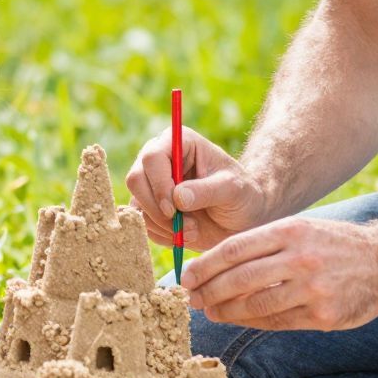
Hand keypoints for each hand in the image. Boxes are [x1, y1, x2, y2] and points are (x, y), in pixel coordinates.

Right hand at [126, 125, 270, 251]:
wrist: (241, 218)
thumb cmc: (242, 196)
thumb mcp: (233, 190)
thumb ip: (207, 191)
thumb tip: (177, 197)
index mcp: (179, 142)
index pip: (152, 157)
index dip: (158, 184)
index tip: (174, 209)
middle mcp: (159, 159)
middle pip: (135, 179)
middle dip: (157, 209)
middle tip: (183, 227)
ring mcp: (151, 183)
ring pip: (136, 204)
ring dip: (163, 225)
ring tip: (193, 230)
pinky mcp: (148, 206)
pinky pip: (142, 223)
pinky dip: (162, 235)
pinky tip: (184, 234)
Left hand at [181, 215, 377, 330]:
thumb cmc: (333, 244)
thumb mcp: (300, 228)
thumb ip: (262, 244)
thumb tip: (216, 263)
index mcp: (290, 231)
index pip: (234, 249)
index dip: (206, 266)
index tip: (186, 276)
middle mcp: (300, 258)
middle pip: (240, 278)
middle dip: (209, 290)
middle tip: (190, 298)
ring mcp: (313, 289)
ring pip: (256, 303)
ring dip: (226, 310)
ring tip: (209, 311)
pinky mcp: (324, 315)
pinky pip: (277, 321)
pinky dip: (251, 321)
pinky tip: (236, 319)